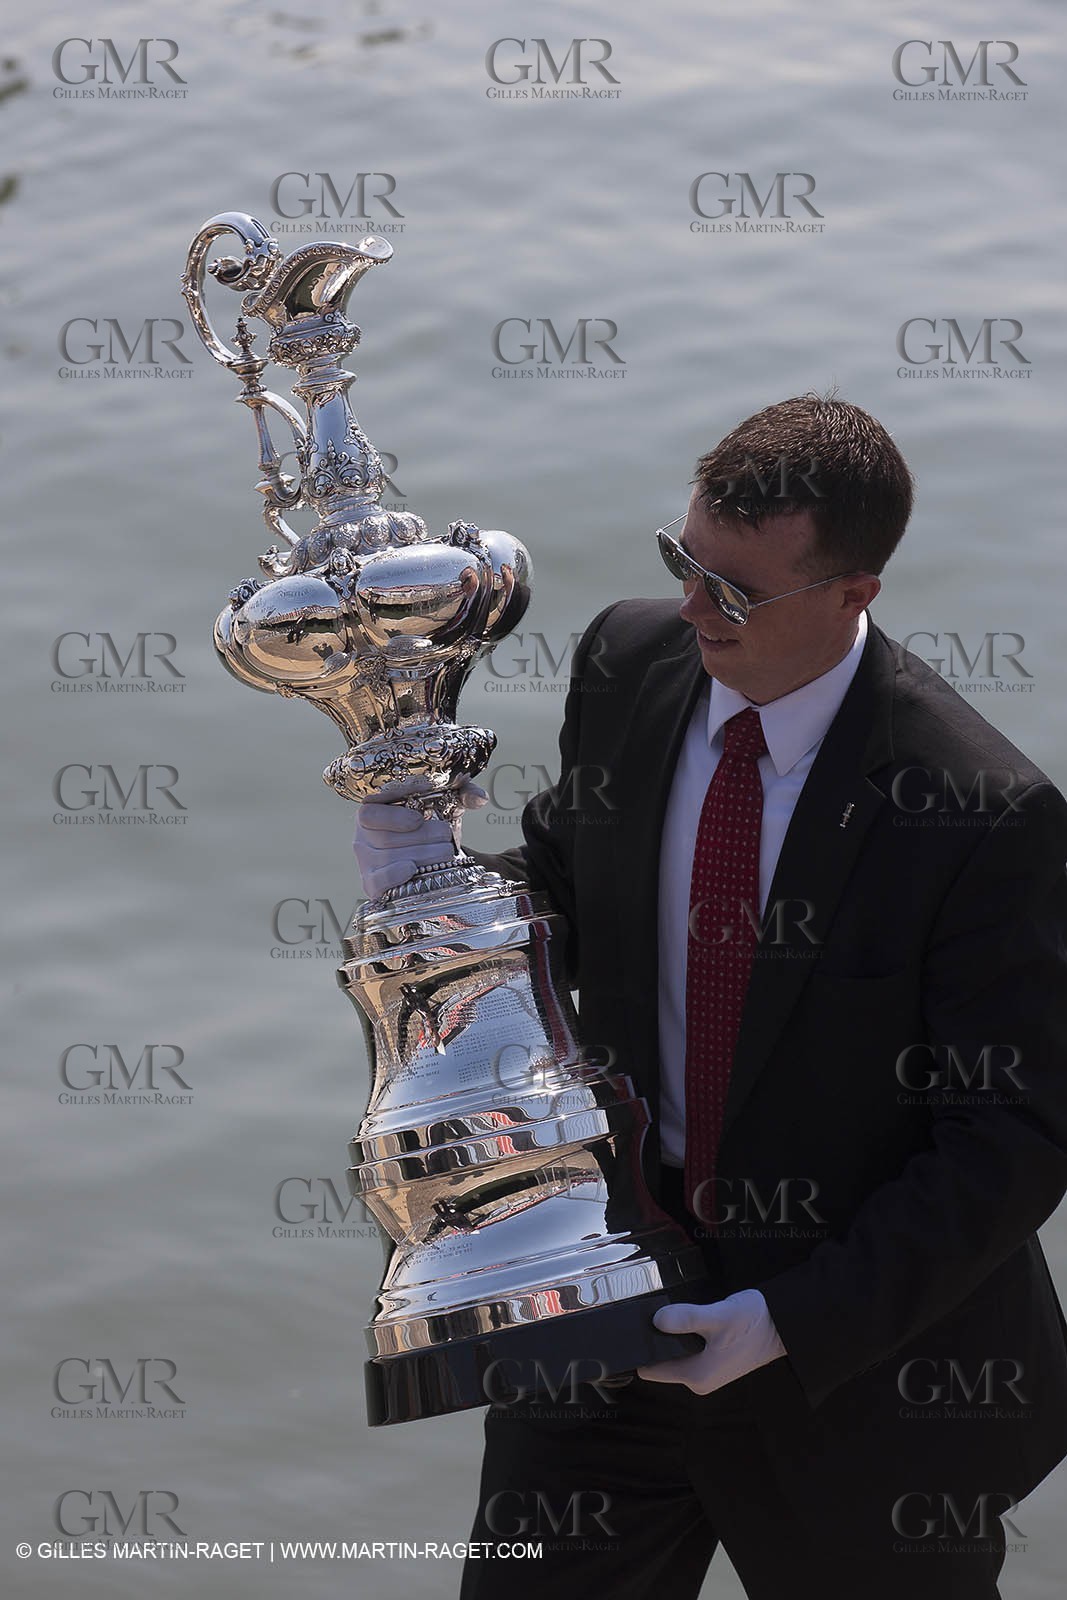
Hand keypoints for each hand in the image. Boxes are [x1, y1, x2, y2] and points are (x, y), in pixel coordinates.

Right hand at [352, 780, 487, 898]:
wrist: (432, 854)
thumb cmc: (430, 825)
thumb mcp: (446, 805)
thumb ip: (463, 794)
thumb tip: (479, 797)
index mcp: (373, 812)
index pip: (369, 814)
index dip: (392, 817)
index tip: (419, 818)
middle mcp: (363, 837)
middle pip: (385, 840)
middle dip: (421, 839)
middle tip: (445, 838)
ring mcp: (366, 863)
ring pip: (387, 859)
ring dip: (420, 856)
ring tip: (444, 854)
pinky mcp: (372, 885)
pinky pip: (377, 882)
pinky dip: (394, 876)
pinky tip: (411, 870)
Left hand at [636, 1289, 786, 1395]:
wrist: (783, 1325)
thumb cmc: (754, 1323)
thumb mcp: (717, 1316)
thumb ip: (686, 1319)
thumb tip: (657, 1321)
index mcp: (696, 1376)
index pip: (650, 1370)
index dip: (639, 1351)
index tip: (632, 1330)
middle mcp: (699, 1380)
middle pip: (661, 1361)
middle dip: (656, 1340)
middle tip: (652, 1314)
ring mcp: (707, 1371)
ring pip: (674, 1353)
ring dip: (672, 1336)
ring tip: (672, 1314)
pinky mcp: (714, 1360)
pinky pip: (688, 1349)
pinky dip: (685, 1335)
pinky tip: (690, 1318)